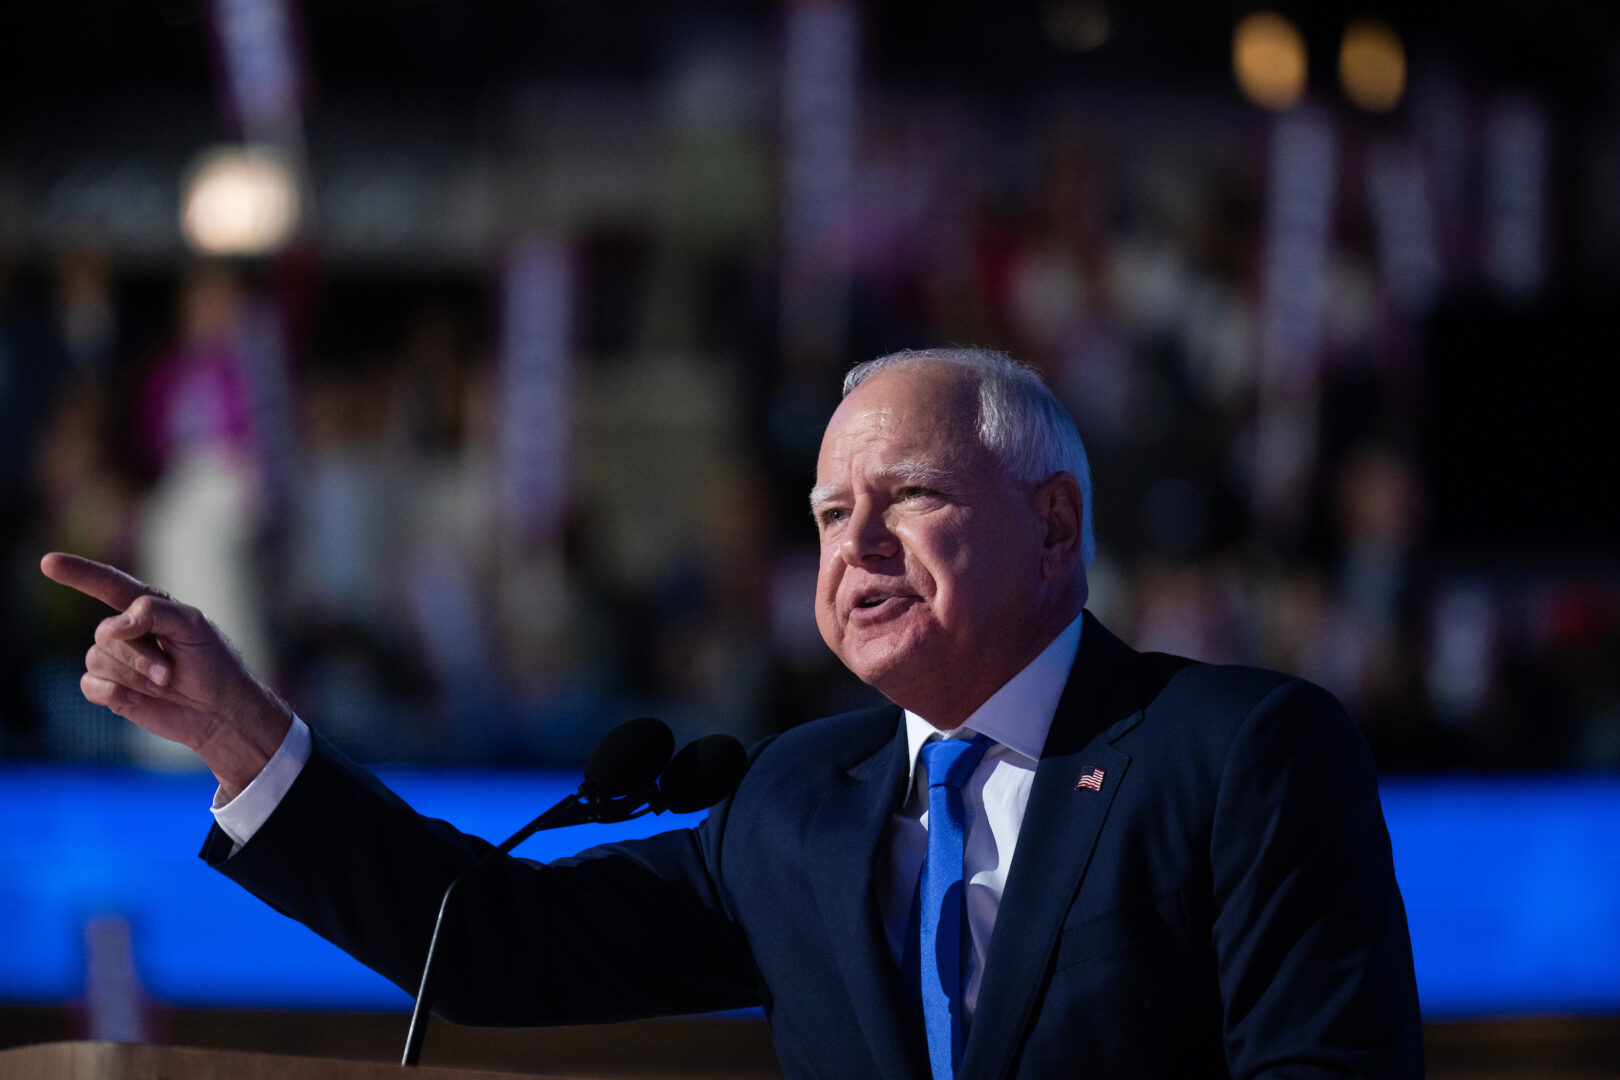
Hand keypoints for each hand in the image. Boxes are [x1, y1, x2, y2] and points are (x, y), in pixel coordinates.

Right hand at [40, 552, 291, 797]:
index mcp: (149, 607)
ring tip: (163, 685)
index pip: (108, 584)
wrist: (219, 711)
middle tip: (170, 673)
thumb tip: (114, 625)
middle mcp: (128, 631)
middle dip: (140, 656)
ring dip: (134, 676)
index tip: (48, 562)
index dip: (78, 573)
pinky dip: (114, 692)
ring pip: (97, 659)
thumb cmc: (213, 664)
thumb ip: (152, 611)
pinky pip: (90, 685)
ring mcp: (117, 661)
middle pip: (106, 633)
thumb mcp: (193, 626)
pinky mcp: (112, 689)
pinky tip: (138, 699)